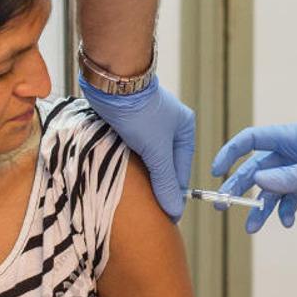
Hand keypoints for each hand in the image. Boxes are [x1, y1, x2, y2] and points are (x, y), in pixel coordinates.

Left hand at [81, 75, 194, 220]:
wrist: (112, 82)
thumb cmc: (140, 111)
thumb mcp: (156, 151)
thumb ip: (165, 181)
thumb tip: (174, 210)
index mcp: (184, 128)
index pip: (181, 169)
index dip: (172, 191)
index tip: (165, 215)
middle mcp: (168, 124)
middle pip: (162, 163)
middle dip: (154, 182)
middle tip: (146, 206)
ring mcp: (147, 121)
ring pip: (145, 155)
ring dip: (138, 170)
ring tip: (130, 191)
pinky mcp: (128, 119)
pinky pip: (130, 146)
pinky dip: (126, 158)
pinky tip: (118, 170)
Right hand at [210, 123, 296, 232]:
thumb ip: (289, 176)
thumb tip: (257, 181)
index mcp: (292, 137)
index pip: (252, 140)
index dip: (231, 153)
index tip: (216, 172)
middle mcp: (292, 153)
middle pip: (256, 169)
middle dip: (240, 187)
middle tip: (224, 207)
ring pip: (272, 189)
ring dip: (261, 207)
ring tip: (252, 228)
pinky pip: (290, 200)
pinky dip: (285, 211)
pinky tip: (287, 222)